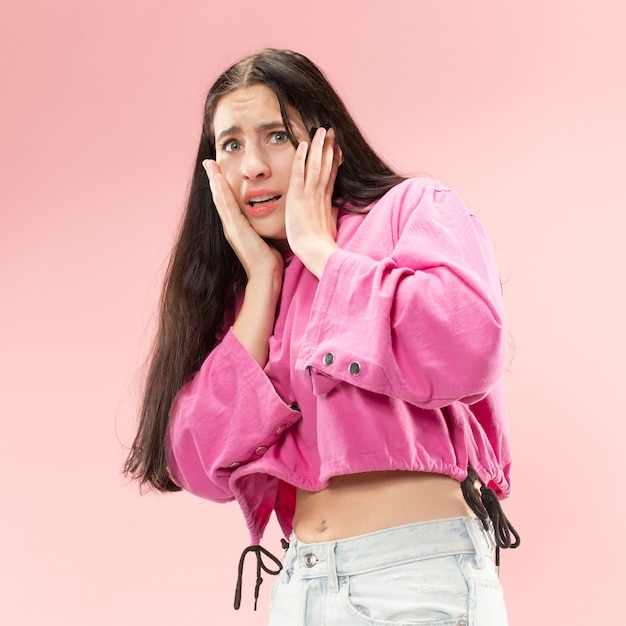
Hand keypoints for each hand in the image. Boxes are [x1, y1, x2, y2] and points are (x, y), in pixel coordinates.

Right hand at [203, 160, 283, 279]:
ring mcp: (231, 228)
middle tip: (208, 162)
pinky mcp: (236, 230)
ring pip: (221, 199)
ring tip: (210, 165)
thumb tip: (269, 220)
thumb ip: (262, 229)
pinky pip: (228, 207)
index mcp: (237, 228)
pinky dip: (222, 192)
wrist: (266, 276)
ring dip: (215, 181)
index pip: (227, 202)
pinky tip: (219, 179)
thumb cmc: (269, 261)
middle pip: (219, 198)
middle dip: (214, 179)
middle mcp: (231, 226)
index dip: (221, 186)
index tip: (218, 170)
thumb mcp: (264, 239)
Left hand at [285, 127, 341, 277]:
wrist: (315, 250)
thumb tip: (336, 203)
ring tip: (320, 131)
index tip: (336, 147)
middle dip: (329, 147)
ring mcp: (310, 193)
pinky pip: (299, 172)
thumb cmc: (321, 242)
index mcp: (327, 199)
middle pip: (327, 164)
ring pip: (315, 164)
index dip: (334, 159)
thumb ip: (331, 210)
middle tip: (330, 131)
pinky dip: (301, 158)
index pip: (332, 174)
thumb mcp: (329, 223)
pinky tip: (302, 144)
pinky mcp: (298, 196)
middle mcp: (320, 193)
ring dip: (318, 146)